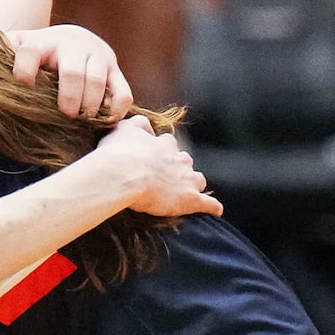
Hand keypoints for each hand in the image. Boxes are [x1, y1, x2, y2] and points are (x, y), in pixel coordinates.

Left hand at [7, 24, 133, 118]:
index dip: (23, 68)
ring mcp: (96, 55)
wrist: (71, 38)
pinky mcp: (115, 68)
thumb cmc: (36, 52)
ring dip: (90, 103)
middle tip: (65, 114)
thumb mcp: (16, 47)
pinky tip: (104, 120)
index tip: (23, 84)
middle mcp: (71, 45)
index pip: (28, 52)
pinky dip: (117, 107)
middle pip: (70, 71)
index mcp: (41, 43)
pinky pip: (122, 89)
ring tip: (81, 118)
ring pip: (98, 79)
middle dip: (68, 95)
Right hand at [86, 115, 218, 217]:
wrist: (123, 175)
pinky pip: (209, 203)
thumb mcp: (123, 129)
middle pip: (185, 161)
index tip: (151, 157)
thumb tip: (145, 123)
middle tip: (163, 176)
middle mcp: (180, 159)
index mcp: (164, 144)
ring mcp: (188, 179)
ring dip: (193, 184)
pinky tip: (215, 210)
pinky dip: (212, 206)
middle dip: (177, 168)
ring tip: (183, 192)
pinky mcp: (191, 199)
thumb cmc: (119, 153)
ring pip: (198, 180)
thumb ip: (137, 124)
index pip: (168, 144)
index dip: (160, 151)